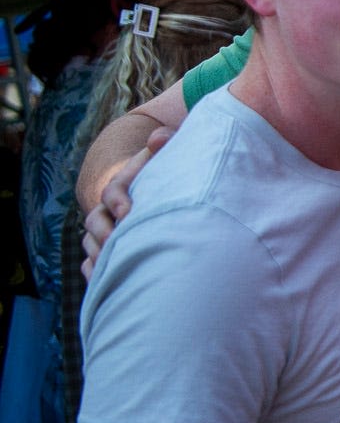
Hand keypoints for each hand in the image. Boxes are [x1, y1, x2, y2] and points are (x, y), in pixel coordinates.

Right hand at [80, 128, 172, 281]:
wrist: (154, 194)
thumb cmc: (163, 176)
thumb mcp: (163, 159)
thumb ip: (163, 144)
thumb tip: (160, 137)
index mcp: (121, 186)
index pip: (113, 191)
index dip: (118, 201)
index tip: (128, 213)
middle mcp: (107, 209)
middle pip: (96, 222)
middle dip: (105, 235)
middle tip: (118, 246)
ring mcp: (104, 231)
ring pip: (92, 244)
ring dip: (100, 256)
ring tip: (114, 268)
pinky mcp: (107, 251)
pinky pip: (93, 264)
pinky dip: (96, 274)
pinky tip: (106, 285)